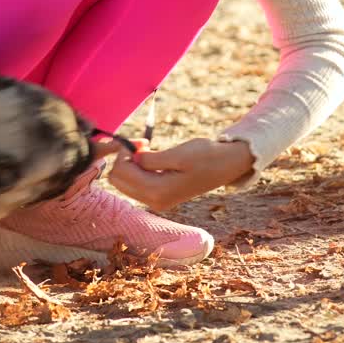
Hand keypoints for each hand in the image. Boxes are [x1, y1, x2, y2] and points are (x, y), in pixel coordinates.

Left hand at [98, 137, 254, 210]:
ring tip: (147, 148)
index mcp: (158, 192)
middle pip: (118, 181)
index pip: (121, 173)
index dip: (124, 153)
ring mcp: (157, 201)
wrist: (225, 165)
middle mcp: (154, 201)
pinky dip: (137, 169)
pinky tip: (152, 157)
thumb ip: (151, 160)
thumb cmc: (205, 156)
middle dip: (123, 159)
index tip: (141, 140)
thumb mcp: (177, 154)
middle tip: (142, 143)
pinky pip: (136, 183)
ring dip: (129, 164)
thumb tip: (132, 159)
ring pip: (125, 182)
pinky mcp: (160, 196)